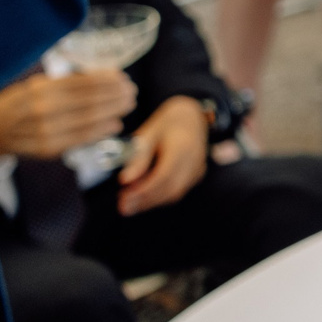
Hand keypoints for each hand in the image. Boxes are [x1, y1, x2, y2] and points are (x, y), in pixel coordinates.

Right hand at [0, 68, 135, 158]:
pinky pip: (80, 139)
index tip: (123, 77)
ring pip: (88, 121)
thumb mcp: (39, 84)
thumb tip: (108, 75)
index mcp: (41, 90)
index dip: (108, 81)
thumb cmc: (22, 102)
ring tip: (128, 104)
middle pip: (90, 102)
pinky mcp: (48, 149)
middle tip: (131, 91)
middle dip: (115, 96)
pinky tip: (115, 124)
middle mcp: (43, 110)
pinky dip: (101, 131)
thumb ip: (70, 81)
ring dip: (113, 112)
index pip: (83, 83)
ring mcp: (45, 132)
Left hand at [116, 96, 210, 214]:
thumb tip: (125, 180)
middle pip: (170, 188)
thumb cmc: (168, 122)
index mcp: (182, 145)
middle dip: (145, 200)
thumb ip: (138, 157)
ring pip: (175, 193)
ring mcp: (198, 168)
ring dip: (151, 202)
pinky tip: (145, 197)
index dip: (143, 189)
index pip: (164, 174)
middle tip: (123, 206)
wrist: (192, 115)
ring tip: (129, 203)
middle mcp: (194, 159)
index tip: (124, 196)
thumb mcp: (148, 133)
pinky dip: (161, 197)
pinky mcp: (197, 174)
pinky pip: (179, 191)